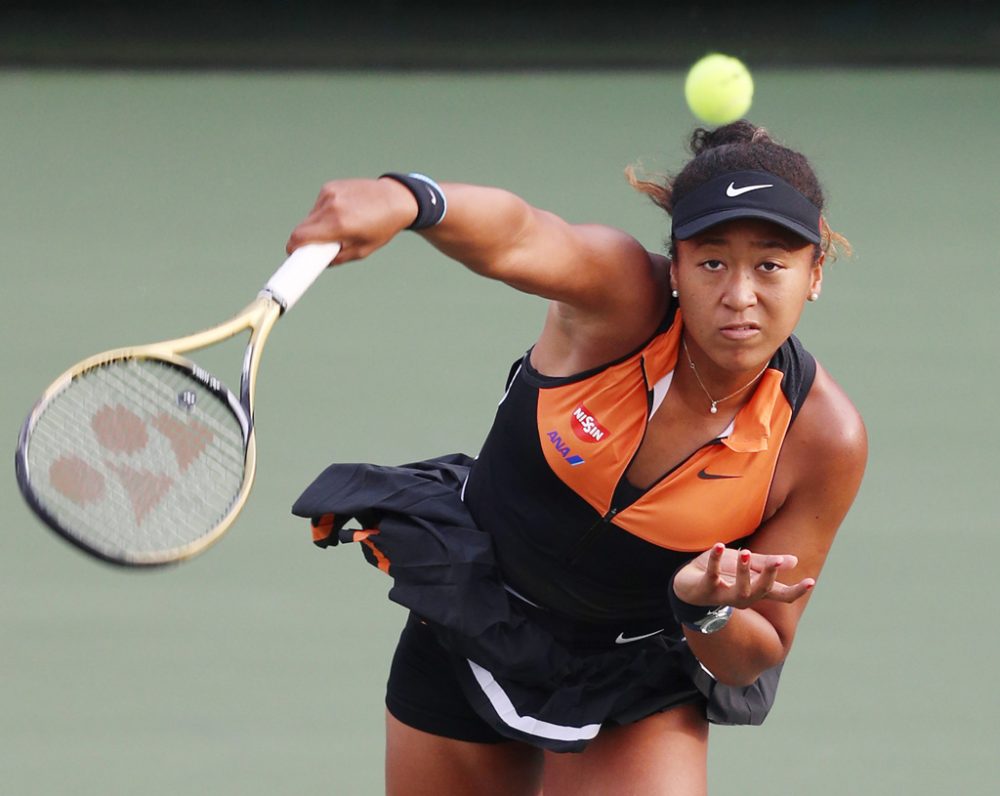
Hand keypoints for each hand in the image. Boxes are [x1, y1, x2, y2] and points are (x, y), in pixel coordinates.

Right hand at [285, 178, 418, 262]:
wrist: (396, 199)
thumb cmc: (382, 228)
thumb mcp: (362, 251)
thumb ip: (338, 259)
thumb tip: (319, 262)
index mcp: (338, 225)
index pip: (300, 238)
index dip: (293, 249)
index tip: (294, 255)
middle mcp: (331, 207)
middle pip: (302, 228)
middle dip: (305, 240)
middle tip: (318, 247)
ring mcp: (329, 194)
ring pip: (310, 216)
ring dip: (316, 225)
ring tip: (339, 227)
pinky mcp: (330, 186)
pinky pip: (318, 205)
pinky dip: (324, 212)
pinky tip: (342, 212)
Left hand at [672, 543, 814, 608]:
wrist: (687, 582)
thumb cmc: (721, 573)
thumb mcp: (744, 564)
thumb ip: (766, 563)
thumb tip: (794, 561)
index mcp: (755, 590)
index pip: (780, 595)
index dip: (796, 591)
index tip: (811, 581)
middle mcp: (743, 597)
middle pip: (762, 592)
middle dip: (770, 577)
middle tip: (776, 561)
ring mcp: (724, 595)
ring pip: (740, 590)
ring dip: (744, 571)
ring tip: (744, 552)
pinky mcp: (706, 588)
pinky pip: (712, 575)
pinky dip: (715, 560)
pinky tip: (718, 545)